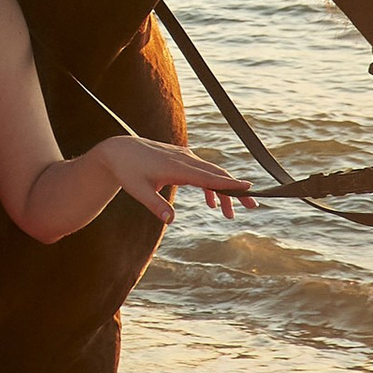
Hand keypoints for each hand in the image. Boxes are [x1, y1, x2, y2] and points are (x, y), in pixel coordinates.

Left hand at [100, 135, 253, 227]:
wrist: (120, 150)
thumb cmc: (128, 171)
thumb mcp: (139, 191)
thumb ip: (156, 205)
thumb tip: (170, 221)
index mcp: (177, 168)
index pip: (208, 177)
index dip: (229, 184)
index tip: (248, 188)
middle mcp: (185, 160)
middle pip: (217, 174)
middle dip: (235, 190)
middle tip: (252, 205)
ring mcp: (186, 157)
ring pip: (212, 173)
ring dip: (224, 191)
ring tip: (230, 214)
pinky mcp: (183, 158)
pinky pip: (203, 172)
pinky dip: (211, 186)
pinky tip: (211, 203)